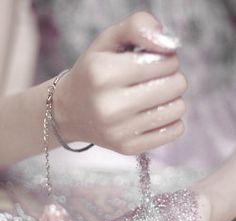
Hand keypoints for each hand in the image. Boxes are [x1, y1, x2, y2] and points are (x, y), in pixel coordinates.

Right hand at [54, 12, 186, 154]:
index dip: (166, 58)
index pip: (164, 62)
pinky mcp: (127, 148)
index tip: (153, 63)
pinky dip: (171, 120)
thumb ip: (138, 27)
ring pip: (177, 109)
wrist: (69, 112)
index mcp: (103, 74)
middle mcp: (109, 106)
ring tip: (155, 97)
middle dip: (171, 77)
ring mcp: (118, 131)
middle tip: (155, 80)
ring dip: (172, 99)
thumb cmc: (93, 73)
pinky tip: (155, 114)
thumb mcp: (107, 41)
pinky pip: (174, 131)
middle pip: (175, 85)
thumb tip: (169, 45)